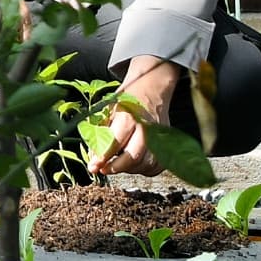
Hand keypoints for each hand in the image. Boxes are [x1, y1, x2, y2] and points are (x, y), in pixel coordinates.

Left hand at [96, 59, 183, 176]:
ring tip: (118, 166)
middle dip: (117, 167)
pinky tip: (135, 166)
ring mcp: (158, 137)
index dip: (103, 158)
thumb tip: (93, 158)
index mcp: (129, 118)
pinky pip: (157, 165)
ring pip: (146, 164)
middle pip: (134, 156)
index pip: (115, 143)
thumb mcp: (107, 111)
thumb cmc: (126, 102)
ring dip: (130, 170)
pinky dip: (145, 170)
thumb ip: (99, 134)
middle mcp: (146, 129)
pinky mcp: (166, 143)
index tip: (93, 167)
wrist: (150, 90)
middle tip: (104, 169)